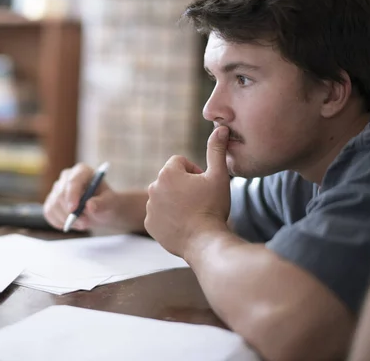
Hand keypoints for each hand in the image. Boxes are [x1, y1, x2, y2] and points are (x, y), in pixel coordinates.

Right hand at [43, 163, 119, 230]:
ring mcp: (57, 188)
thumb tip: (90, 206)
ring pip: (53, 205)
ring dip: (67, 219)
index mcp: (82, 171)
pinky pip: (49, 213)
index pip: (73, 181)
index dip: (72, 195)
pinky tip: (72, 224)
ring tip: (83, 223)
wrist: (102, 210)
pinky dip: (59, 222)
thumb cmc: (107, 203)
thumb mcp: (111, 203)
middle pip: (60, 194)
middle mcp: (67, 176)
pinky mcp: (51, 200)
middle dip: (71, 212)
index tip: (74, 210)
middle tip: (85, 223)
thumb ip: (102, 203)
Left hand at [145, 126, 230, 256]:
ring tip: (192, 213)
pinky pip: (159, 214)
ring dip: (176, 201)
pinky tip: (183, 224)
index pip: (180, 162)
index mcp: (168, 173)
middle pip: (171, 179)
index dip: (195, 172)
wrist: (204, 241)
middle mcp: (153, 187)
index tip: (203, 185)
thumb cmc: (212, 207)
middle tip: (199, 201)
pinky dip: (169, 217)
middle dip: (184, 186)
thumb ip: (216, 150)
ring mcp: (150, 207)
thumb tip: (220, 128)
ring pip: (165, 197)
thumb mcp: (219, 176)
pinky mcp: (149, 223)